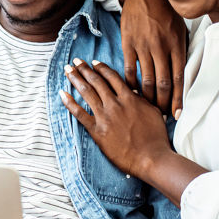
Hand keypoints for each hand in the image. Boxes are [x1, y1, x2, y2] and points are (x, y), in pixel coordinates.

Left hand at [58, 59, 171, 180]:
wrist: (151, 157)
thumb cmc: (156, 138)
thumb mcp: (152, 112)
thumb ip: (141, 100)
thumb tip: (132, 91)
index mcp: (129, 98)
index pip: (112, 77)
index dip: (101, 68)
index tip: (94, 62)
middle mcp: (115, 104)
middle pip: (96, 81)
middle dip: (84, 69)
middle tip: (75, 61)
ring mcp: (105, 117)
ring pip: (87, 92)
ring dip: (75, 79)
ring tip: (67, 70)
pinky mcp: (97, 130)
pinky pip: (79, 114)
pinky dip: (69, 103)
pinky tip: (62, 94)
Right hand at [117, 0, 187, 117]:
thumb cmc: (165, 12)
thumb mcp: (180, 29)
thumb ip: (181, 50)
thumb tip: (181, 73)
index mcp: (177, 45)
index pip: (179, 79)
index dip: (178, 99)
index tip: (177, 114)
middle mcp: (161, 48)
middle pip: (163, 83)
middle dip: (162, 103)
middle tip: (161, 115)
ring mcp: (144, 46)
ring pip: (147, 80)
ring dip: (148, 97)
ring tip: (148, 107)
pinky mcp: (128, 44)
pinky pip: (130, 70)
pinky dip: (131, 84)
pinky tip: (132, 92)